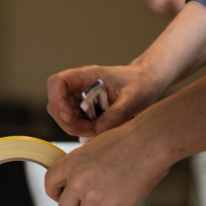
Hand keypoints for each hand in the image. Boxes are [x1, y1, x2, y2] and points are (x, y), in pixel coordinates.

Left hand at [45, 115, 171, 205]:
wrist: (149, 143)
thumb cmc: (129, 140)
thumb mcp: (95, 146)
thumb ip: (84, 164)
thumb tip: (83, 180)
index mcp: (71, 163)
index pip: (50, 184)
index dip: (56, 194)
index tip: (63, 198)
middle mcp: (77, 181)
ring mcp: (93, 196)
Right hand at [47, 63, 163, 137]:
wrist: (149, 83)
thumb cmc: (142, 82)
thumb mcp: (134, 97)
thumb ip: (118, 112)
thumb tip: (100, 129)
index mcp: (86, 75)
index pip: (57, 83)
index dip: (57, 101)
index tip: (69, 117)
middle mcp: (79, 86)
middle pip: (56, 105)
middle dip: (69, 122)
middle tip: (92, 130)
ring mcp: (80, 99)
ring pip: (64, 117)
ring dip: (77, 128)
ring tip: (100, 130)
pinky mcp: (86, 110)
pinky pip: (76, 123)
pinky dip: (84, 130)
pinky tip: (101, 129)